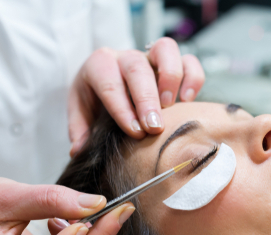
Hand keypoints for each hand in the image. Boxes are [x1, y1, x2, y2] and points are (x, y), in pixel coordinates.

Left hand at [68, 37, 204, 156]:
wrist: (107, 81)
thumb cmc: (95, 98)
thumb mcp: (80, 111)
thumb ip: (79, 130)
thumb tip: (78, 150)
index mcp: (99, 65)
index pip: (110, 84)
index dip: (123, 109)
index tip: (135, 132)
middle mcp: (126, 57)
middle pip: (137, 68)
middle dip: (147, 100)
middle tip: (154, 128)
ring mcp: (150, 56)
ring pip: (165, 49)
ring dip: (170, 78)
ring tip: (171, 107)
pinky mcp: (173, 62)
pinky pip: (188, 60)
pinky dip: (192, 78)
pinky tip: (188, 101)